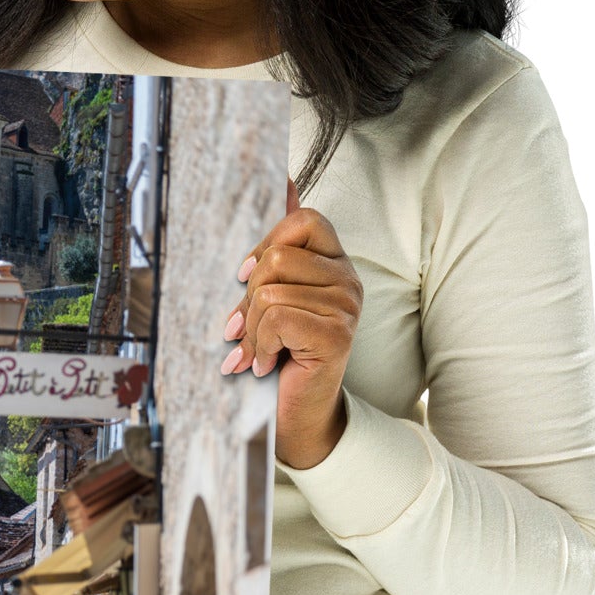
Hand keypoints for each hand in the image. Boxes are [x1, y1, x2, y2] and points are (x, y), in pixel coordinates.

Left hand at [220, 177, 361, 468]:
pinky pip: (277, 317)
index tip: (245, 278)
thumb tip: (283, 181)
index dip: (265, 244)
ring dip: (252, 329)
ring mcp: (347, 305)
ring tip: (257, 351)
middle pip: (278, 257)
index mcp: (333, 262)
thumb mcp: (271, 295)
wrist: (296, 413)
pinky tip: (265, 363)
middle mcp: (348, 278)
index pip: (302, 220)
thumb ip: (277, 246)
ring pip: (271, 291)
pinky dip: (259, 345)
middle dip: (248, 297)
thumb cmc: (281, 353)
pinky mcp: (337, 333)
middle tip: (245, 328)